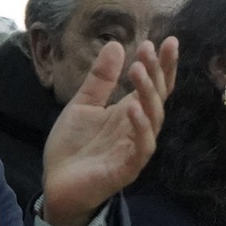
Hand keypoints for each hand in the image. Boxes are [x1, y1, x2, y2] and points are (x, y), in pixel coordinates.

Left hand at [40, 36, 179, 225]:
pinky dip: (141, 128)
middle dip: (156, 72)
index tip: (168, 40)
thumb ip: (100, 79)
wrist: (57, 185)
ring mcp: (135, 148)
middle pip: (157, 97)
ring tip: (138, 69)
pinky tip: (133, 108)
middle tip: (149, 48)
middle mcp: (138, 128)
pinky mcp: (127, 168)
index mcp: (130, 112)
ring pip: (153, 119)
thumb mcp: (83, 104)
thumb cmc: (73, 147)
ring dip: (148, 93)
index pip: (155, 86)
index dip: (164, 65)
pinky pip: (141, 147)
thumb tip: (117, 45)